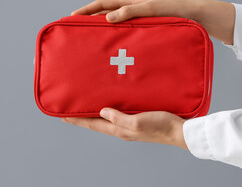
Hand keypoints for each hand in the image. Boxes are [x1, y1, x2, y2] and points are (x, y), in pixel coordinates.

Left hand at [62, 108, 187, 149]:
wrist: (178, 131)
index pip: (93, 125)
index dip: (78, 121)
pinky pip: (117, 118)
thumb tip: (102, 111)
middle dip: (83, 119)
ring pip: (106, 122)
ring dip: (95, 117)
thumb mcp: (137, 121)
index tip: (63, 117)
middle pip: (97, 124)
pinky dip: (108, 114)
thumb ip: (119, 118)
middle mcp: (122, 130)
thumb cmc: (160, 126)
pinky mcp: (137, 123)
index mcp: (120, 130)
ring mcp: (130, 128)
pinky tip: (110, 109)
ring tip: (87, 110)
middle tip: (71, 113)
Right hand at [71, 0, 235, 44]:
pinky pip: (128, 38)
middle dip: (91, 24)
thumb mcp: (151, 8)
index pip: (103, 4)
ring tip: (93, 49)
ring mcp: (139, 23)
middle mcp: (133, 12)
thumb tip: (108, 18)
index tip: (71, 18)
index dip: (87, 11)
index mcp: (131, 2)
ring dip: (104, 36)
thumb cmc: (176, 10)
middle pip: (106, 17)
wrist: (197, 17)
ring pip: (116, 29)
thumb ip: (131, 11)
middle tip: (78, 37)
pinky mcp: (147, 34)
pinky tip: (116, 54)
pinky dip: (119, 43)